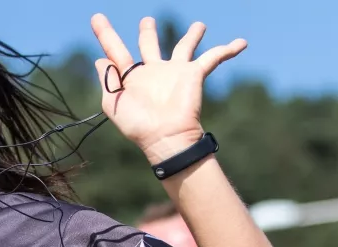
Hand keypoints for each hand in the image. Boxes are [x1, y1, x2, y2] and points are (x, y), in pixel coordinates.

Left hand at [90, 15, 245, 164]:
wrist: (165, 137)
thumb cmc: (138, 126)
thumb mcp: (114, 104)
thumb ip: (107, 80)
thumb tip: (100, 60)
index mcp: (131, 77)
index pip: (115, 51)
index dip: (105, 34)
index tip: (96, 18)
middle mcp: (153, 71)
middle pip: (149, 44)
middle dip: (148, 31)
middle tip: (147, 21)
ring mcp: (174, 72)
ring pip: (184, 46)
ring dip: (192, 36)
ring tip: (200, 25)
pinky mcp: (193, 74)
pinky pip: (213, 57)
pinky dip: (227, 50)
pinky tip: (241, 43)